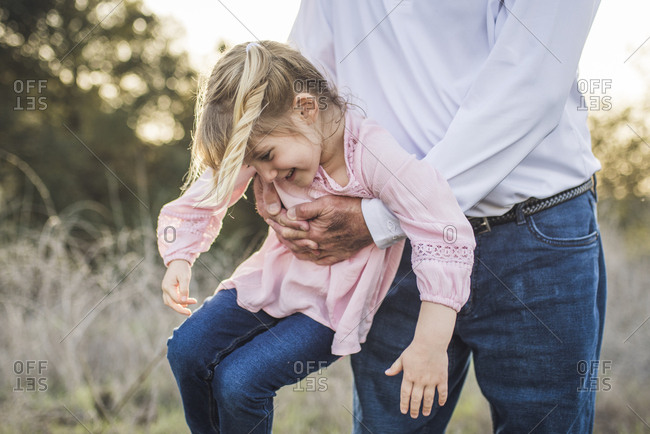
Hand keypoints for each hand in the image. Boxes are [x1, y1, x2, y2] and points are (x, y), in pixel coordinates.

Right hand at [161, 259, 197, 315]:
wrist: (178, 260)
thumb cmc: (182, 268)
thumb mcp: (185, 277)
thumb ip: (184, 289)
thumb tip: (183, 301)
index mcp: (168, 286)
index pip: (176, 299)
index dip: (186, 301)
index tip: (195, 301)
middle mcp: (165, 289)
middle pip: (170, 303)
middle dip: (180, 309)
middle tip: (189, 313)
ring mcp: (165, 289)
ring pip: (169, 302)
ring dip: (177, 307)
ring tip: (187, 309)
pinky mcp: (168, 288)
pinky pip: (170, 298)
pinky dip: (176, 302)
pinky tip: (184, 303)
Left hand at [254, 175, 372, 264]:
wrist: (374, 222)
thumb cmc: (351, 209)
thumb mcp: (327, 203)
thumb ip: (306, 209)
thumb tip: (288, 214)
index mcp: (313, 234)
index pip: (287, 230)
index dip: (276, 222)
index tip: (268, 215)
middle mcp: (318, 247)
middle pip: (292, 242)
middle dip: (280, 233)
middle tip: (272, 225)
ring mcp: (328, 253)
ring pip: (302, 253)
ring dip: (290, 245)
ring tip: (283, 237)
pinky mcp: (337, 255)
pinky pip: (316, 260)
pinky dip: (306, 255)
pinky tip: (303, 250)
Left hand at [385, 342, 448, 418]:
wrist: (431, 342)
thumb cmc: (415, 349)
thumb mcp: (402, 358)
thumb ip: (395, 367)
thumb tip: (386, 373)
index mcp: (408, 376)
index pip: (405, 394)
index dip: (404, 403)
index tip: (404, 411)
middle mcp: (419, 380)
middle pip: (416, 398)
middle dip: (415, 409)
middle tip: (414, 416)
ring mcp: (431, 380)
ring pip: (429, 398)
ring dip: (427, 407)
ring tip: (425, 413)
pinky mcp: (441, 377)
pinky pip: (442, 391)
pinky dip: (442, 399)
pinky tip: (440, 404)